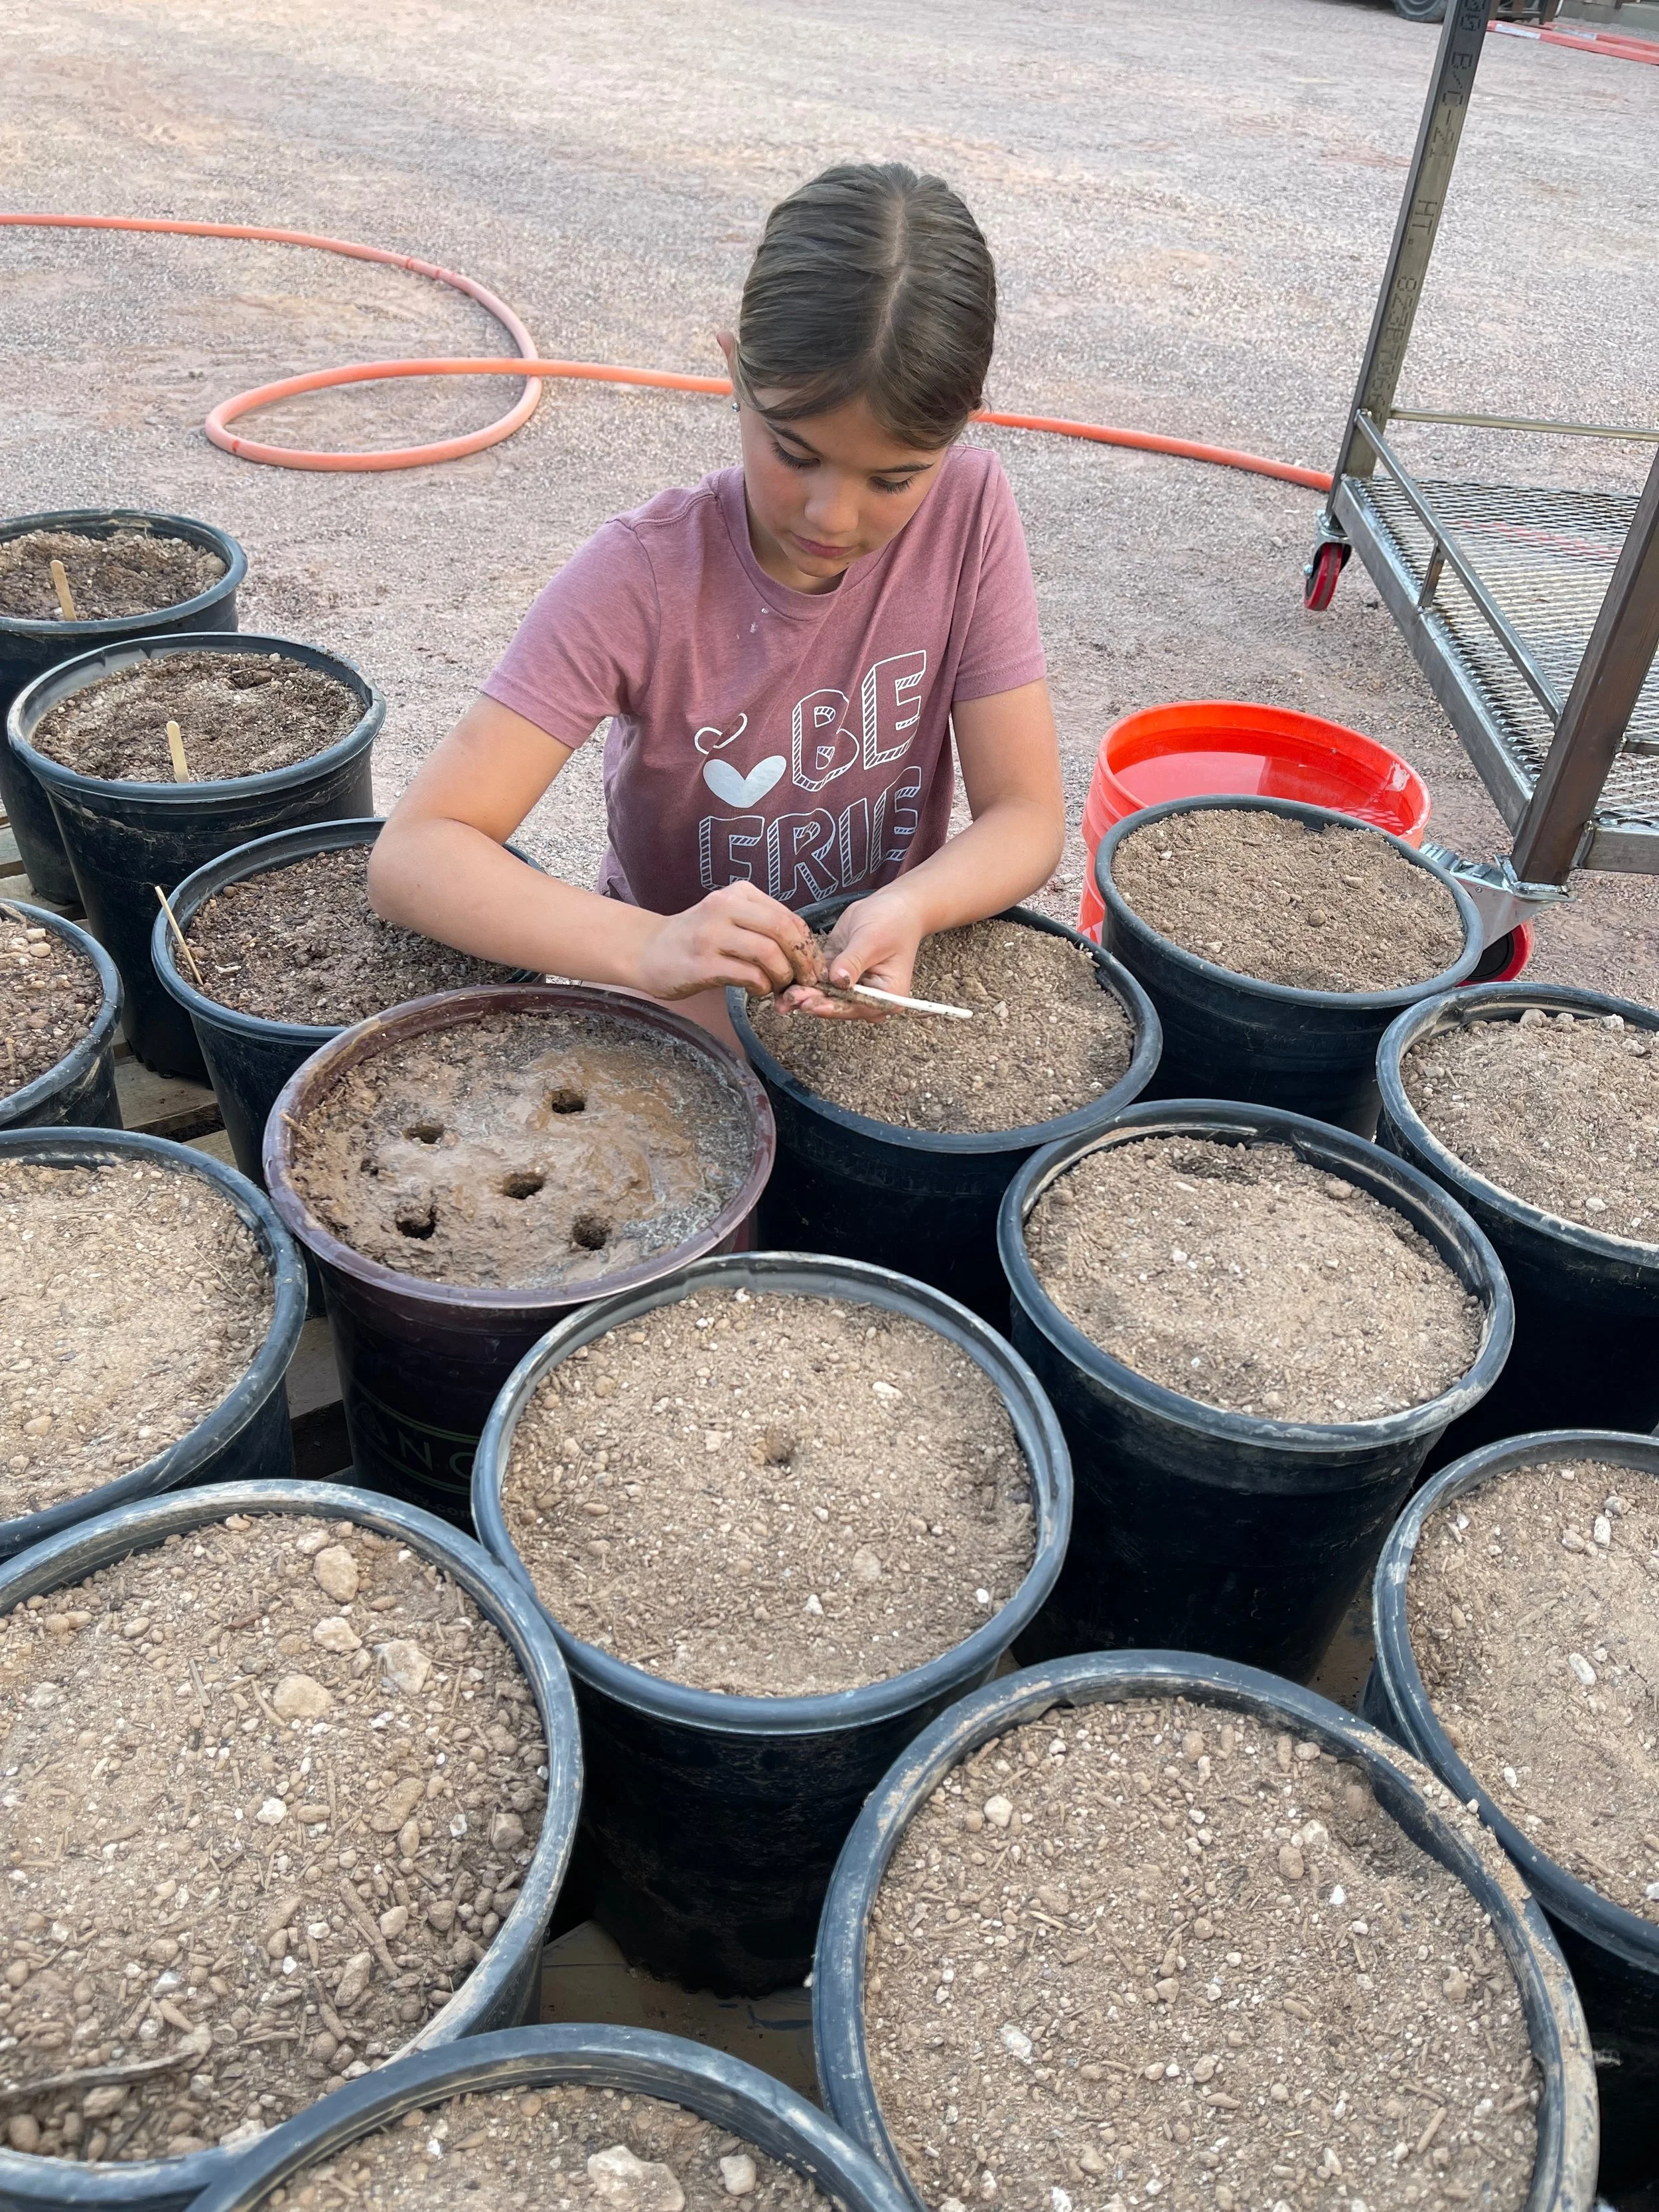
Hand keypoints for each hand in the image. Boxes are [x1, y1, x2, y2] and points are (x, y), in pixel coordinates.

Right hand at [631, 882, 825, 1001]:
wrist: (647, 950)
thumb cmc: (696, 938)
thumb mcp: (729, 918)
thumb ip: (763, 927)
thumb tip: (805, 952)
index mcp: (738, 893)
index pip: (789, 917)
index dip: (808, 946)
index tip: (811, 967)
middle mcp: (724, 907)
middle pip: (784, 930)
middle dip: (802, 961)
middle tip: (805, 981)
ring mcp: (711, 934)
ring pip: (768, 953)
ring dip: (782, 976)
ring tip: (777, 986)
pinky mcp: (702, 963)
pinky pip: (748, 975)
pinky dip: (762, 987)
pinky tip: (756, 990)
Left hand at [776, 885, 925, 1020]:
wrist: (893, 905)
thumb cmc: (891, 920)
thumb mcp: (873, 939)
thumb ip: (854, 961)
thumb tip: (838, 981)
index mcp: (887, 995)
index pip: (856, 1006)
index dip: (832, 1007)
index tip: (809, 1004)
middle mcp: (870, 997)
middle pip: (838, 1005)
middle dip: (813, 1002)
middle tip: (789, 1000)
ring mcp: (853, 987)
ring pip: (826, 997)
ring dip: (804, 996)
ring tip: (781, 998)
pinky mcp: (837, 974)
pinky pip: (819, 982)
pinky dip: (803, 983)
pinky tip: (785, 984)